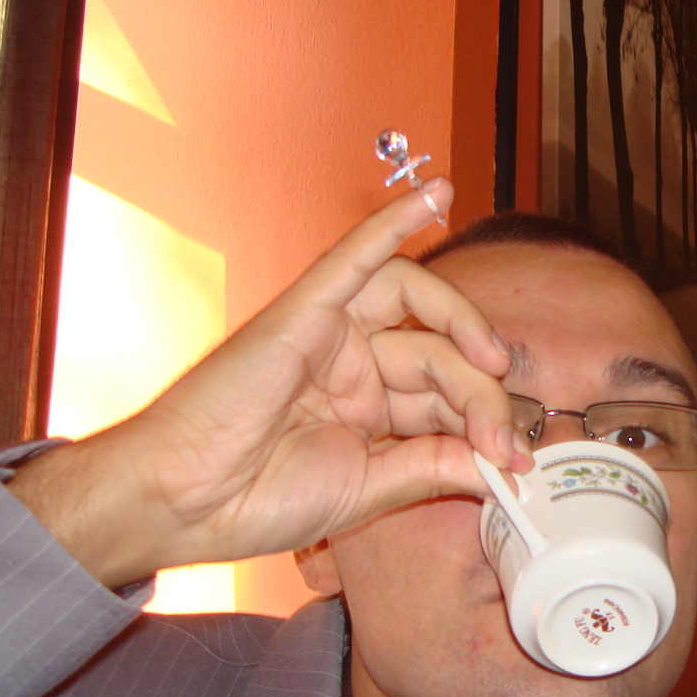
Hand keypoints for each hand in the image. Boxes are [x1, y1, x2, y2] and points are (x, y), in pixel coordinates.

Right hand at [9, 179, 526, 587]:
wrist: (185, 502)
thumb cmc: (256, 499)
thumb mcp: (368, 489)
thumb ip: (432, 467)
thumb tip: (500, 465)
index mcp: (365, 406)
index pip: (443, 394)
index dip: (484, 421)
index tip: (511, 460)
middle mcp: (351, 364)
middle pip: (437, 352)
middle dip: (479, 392)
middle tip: (500, 435)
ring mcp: (327, 333)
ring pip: (412, 300)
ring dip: (461, 319)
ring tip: (491, 359)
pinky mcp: (304, 310)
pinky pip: (353, 256)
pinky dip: (392, 222)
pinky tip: (438, 194)